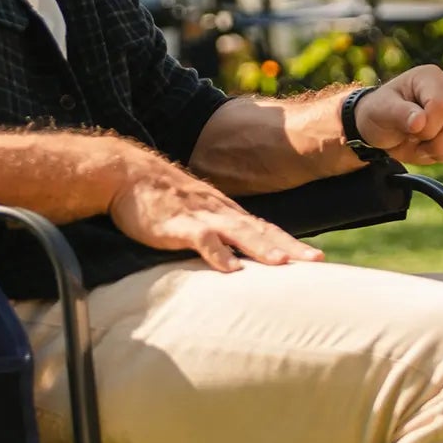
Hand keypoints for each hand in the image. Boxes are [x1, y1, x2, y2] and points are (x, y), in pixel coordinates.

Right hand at [109, 155, 322, 273]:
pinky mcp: (178, 224)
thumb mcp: (195, 213)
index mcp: (226, 212)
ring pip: (238, 233)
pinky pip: (201, 239)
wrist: (126, 173)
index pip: (266, 228)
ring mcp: (200, 216)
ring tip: (283, 264)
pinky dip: (218, 254)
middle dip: (290, 248)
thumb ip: (215, 231)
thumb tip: (233, 256)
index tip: (315, 258)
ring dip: (261, 248)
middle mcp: (220, 212)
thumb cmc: (159, 198)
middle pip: (262, 231)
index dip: (291, 243)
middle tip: (317, 262)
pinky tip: (231, 269)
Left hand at [353, 66, 442, 167]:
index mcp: (431, 77)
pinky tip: (438, 152)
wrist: (384, 128)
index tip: (410, 131)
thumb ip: (399, 114)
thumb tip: (419, 121)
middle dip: (437, 143)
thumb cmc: (380, 114)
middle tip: (417, 143)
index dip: (428, 128)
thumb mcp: (380, 112)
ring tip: (425, 147)